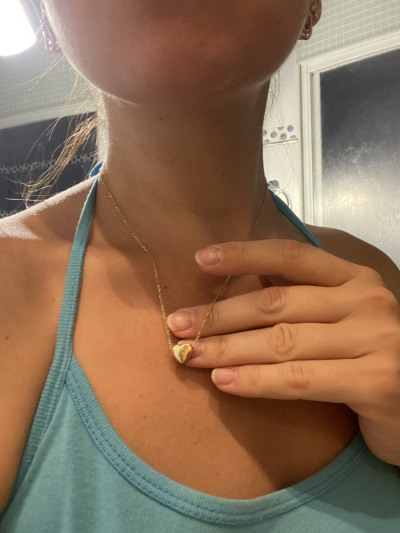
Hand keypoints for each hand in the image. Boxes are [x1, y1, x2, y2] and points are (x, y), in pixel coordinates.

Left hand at [167, 239, 399, 464]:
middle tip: (176, 324)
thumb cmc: (368, 357)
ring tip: (189, 354)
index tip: (200, 259)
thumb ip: (302, 299)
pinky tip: (223, 382)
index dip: (244, 254)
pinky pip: (300, 379)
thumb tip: (238, 283)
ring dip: (228, 348)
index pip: (291, 256)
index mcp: (354, 278)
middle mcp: (366, 301)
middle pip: (277, 302)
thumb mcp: (341, 317)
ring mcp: (375, 339)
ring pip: (282, 341)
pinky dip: (257, 380)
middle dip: (220, 314)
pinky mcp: (375, 381)